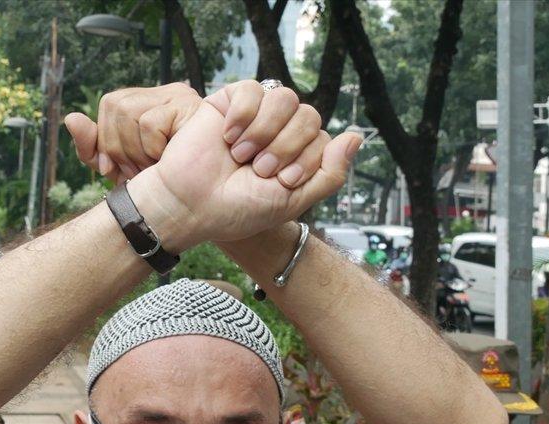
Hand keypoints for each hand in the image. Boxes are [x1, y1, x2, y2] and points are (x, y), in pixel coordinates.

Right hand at [64, 80, 335, 188]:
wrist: (191, 206)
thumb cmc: (237, 209)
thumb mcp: (294, 201)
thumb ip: (330, 173)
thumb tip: (357, 136)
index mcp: (297, 154)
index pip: (323, 139)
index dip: (304, 161)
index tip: (279, 183)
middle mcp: (280, 132)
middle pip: (308, 116)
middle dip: (286, 147)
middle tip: (258, 170)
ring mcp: (256, 115)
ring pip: (285, 99)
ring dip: (265, 132)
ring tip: (241, 155)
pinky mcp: (229, 102)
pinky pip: (253, 89)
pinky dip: (243, 115)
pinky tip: (227, 137)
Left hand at [64, 83, 203, 181]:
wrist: (196, 205)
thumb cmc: (160, 185)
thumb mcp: (118, 170)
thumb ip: (93, 149)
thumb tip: (70, 118)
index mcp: (149, 103)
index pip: (110, 103)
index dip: (104, 138)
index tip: (112, 171)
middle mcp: (165, 94)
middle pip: (115, 104)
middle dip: (118, 146)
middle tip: (136, 172)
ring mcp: (179, 96)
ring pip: (128, 111)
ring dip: (134, 150)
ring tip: (152, 167)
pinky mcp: (190, 107)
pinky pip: (149, 123)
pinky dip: (151, 150)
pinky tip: (167, 160)